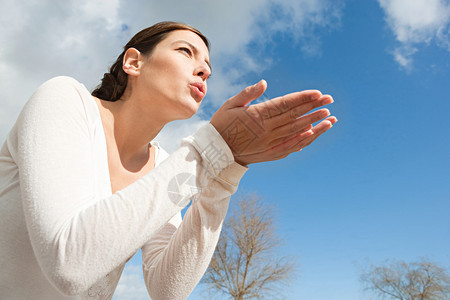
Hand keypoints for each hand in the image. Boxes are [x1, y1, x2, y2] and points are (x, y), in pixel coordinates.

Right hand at [210, 80, 336, 165]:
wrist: (216, 152)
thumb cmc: (222, 124)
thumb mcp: (230, 105)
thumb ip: (248, 94)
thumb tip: (264, 83)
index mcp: (257, 115)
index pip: (285, 104)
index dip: (303, 98)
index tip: (318, 93)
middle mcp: (266, 130)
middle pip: (295, 116)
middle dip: (314, 108)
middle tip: (329, 101)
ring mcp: (270, 143)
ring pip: (296, 132)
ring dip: (314, 124)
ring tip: (330, 118)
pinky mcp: (270, 153)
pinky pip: (291, 146)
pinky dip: (303, 140)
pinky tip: (314, 133)